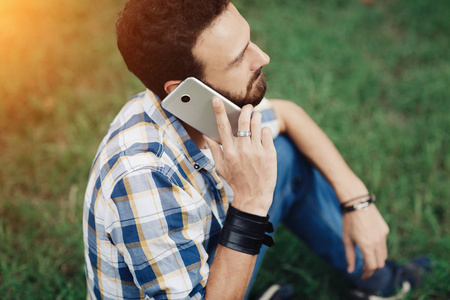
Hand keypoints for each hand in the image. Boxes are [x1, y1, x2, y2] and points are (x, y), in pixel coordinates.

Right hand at [204, 99, 276, 215]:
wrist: (254, 196)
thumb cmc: (236, 181)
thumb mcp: (220, 167)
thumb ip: (214, 150)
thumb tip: (206, 136)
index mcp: (229, 152)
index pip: (222, 126)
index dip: (219, 111)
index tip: (217, 100)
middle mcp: (242, 149)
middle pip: (243, 120)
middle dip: (245, 109)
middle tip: (247, 107)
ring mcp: (257, 151)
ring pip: (257, 123)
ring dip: (256, 116)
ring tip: (255, 117)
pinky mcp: (269, 153)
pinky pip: (267, 132)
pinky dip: (264, 129)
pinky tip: (262, 133)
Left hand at [342, 203, 389, 278]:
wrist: (357, 202)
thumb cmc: (349, 221)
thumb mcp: (346, 239)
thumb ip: (350, 256)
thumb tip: (350, 271)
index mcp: (367, 245)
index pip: (372, 267)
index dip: (367, 274)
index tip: (362, 276)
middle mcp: (378, 242)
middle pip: (380, 263)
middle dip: (372, 268)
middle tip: (362, 266)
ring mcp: (383, 235)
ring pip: (383, 254)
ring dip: (375, 258)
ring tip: (364, 255)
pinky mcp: (385, 229)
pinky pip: (384, 244)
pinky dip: (378, 248)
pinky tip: (368, 243)